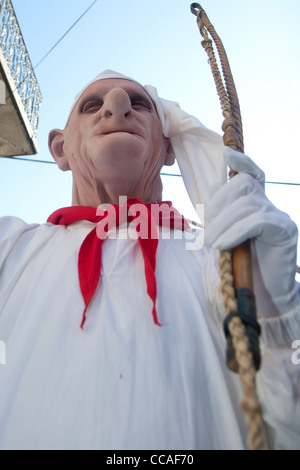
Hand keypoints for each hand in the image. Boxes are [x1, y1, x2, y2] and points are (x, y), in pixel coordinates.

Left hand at [204, 147, 298, 317]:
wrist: (263, 294)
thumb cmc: (243, 264)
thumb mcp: (226, 234)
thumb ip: (222, 211)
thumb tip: (214, 184)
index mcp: (256, 203)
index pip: (253, 174)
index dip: (242, 162)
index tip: (227, 154)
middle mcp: (270, 205)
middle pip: (243, 185)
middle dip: (218, 204)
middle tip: (206, 231)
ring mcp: (280, 216)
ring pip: (246, 204)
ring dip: (221, 224)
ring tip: (210, 243)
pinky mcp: (285, 231)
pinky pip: (257, 221)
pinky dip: (235, 231)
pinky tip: (223, 245)